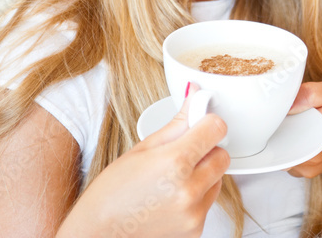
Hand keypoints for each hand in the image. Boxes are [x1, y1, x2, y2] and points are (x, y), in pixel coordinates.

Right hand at [57, 84, 230, 237]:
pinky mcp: (197, 229)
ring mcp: (194, 213)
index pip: (216, 129)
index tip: (201, 124)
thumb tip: (196, 97)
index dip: (208, 123)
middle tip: (181, 155)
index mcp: (175, 163)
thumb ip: (176, 124)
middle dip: (207, 151)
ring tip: (170, 181)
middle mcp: (189, 190)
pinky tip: (170, 199)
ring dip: (203, 175)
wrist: (99, 235)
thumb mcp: (141, 150)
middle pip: (222, 156)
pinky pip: (209, 202)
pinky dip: (197, 197)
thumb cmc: (111, 193)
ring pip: (219, 180)